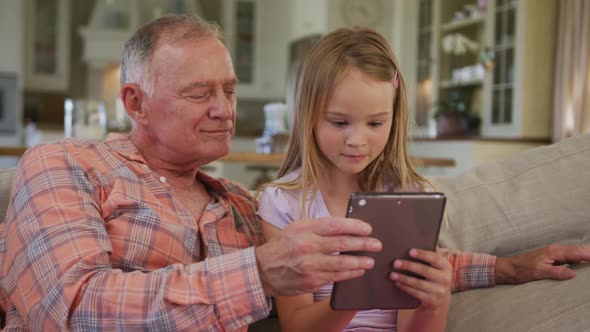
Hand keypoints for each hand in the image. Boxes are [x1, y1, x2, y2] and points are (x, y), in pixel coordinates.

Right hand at [255, 217, 381, 296]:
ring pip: (342, 263)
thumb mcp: (297, 228)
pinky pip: (336, 277)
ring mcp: (310, 265)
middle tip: (376, 244)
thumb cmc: (284, 246)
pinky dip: (350, 274)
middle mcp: (307, 246)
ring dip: (360, 261)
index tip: (367, 228)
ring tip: (371, 260)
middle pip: (342, 244)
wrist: (263, 270)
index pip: (335, 225)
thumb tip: (346, 225)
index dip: (355, 226)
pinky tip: (359, 271)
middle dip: (364, 244)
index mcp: (305, 229)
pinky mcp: (311, 280)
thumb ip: (318, 226)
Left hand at [390, 247, 451, 309]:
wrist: (440, 300)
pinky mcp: (431, 301)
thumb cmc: (435, 276)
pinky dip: (405, 287)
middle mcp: (445, 279)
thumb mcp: (437, 266)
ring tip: (392, 274)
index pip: (435, 258)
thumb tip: (421, 236)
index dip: (423, 254)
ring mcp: (439, 291)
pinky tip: (397, 282)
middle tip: (395, 262)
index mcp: (446, 266)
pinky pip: (416, 293)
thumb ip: (432, 254)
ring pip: (418, 283)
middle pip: (425, 271)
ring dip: (404, 278)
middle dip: (409, 266)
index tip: (410, 251)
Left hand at [495, 244, 589, 283]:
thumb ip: (556, 272)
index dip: (589, 254)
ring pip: (574, 252)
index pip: (577, 252)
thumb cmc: (521, 270)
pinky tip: (583, 262)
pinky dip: (578, 258)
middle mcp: (555, 250)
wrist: (509, 268)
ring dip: (585, 254)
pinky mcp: (551, 258)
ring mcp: (553, 254)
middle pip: (578, 250)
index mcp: (554, 252)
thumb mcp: (539, 272)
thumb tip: (573, 273)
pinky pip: (569, 256)